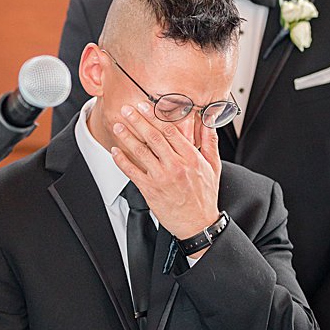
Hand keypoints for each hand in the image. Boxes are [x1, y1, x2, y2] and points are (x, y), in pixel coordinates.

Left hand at [110, 102, 221, 240]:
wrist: (197, 223)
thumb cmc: (205, 196)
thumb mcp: (213, 166)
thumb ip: (210, 142)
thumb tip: (209, 122)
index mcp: (191, 158)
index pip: (171, 131)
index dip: (156, 117)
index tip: (146, 106)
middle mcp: (176, 166)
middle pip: (153, 138)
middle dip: (138, 121)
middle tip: (127, 110)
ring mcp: (162, 178)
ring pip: (141, 152)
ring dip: (127, 137)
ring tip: (118, 126)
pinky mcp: (150, 190)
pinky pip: (132, 172)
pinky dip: (122, 160)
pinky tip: (115, 151)